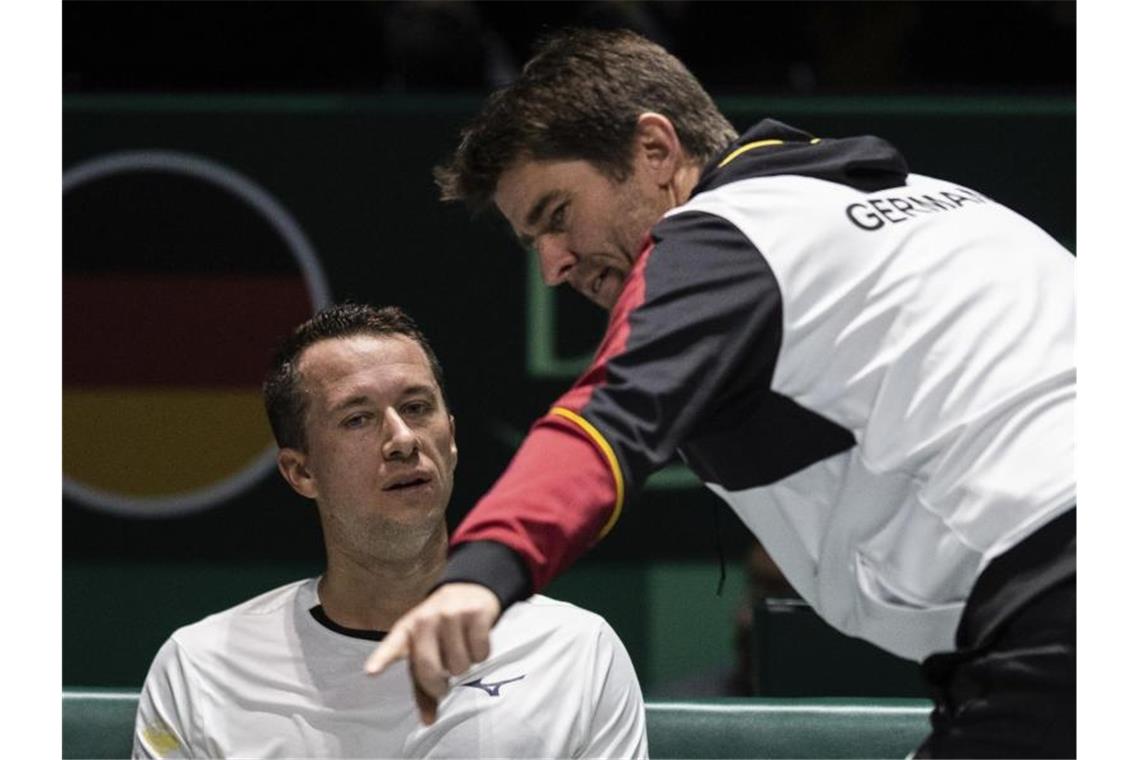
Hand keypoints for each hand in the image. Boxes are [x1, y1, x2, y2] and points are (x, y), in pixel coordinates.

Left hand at [364, 583, 500, 724]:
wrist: (469, 590)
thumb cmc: (442, 629)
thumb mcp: (428, 649)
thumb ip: (424, 684)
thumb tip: (428, 720)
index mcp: (407, 629)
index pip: (392, 646)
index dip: (382, 659)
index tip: (371, 671)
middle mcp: (426, 619)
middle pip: (430, 668)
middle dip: (440, 684)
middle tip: (445, 681)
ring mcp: (451, 613)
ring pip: (459, 664)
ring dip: (464, 666)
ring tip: (462, 651)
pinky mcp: (475, 612)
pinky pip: (480, 652)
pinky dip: (481, 654)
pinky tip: (476, 642)